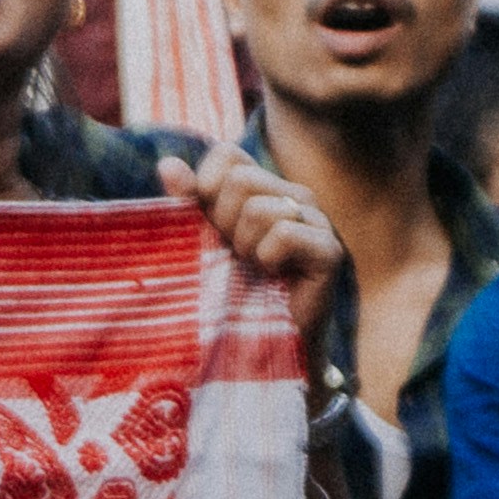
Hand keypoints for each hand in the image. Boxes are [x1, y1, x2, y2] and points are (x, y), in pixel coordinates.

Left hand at [160, 148, 339, 295]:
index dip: (205, 190)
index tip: (211, 227)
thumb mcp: (201, 238)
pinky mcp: (329, 250)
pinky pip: (285, 234)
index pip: (227, 154)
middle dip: (223, 222)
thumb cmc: (229, 289)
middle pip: (240, 179)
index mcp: (263, 186)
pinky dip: (267, 259)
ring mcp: (317, 220)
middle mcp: (293, 195)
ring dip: (244, 247)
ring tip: (254, 268)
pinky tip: (273, 276)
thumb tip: (168, 164)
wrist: (261, 344)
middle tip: (235, 254)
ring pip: (260, 208)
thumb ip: (187, 202)